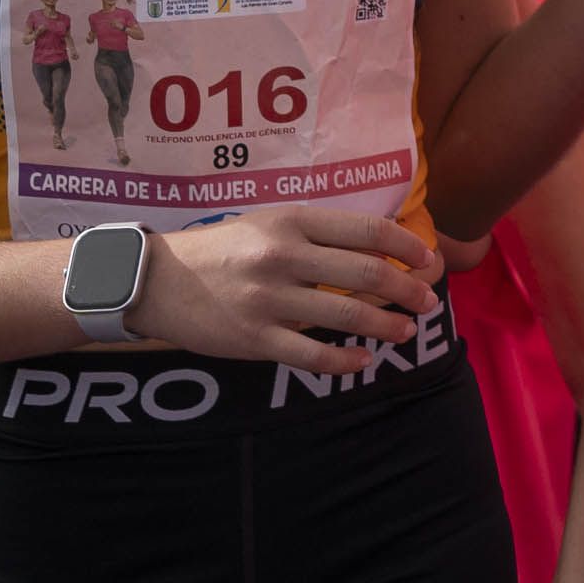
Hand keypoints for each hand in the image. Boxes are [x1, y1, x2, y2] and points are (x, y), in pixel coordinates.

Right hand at [129, 204, 443, 370]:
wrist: (154, 281)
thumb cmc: (223, 249)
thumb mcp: (270, 224)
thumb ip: (319, 234)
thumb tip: (382, 249)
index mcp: (292, 221)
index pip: (368, 231)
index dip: (408, 246)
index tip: (429, 261)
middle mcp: (283, 256)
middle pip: (367, 273)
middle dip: (408, 290)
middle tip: (429, 301)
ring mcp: (268, 299)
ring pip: (346, 315)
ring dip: (386, 326)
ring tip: (405, 332)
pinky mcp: (253, 337)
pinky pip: (310, 354)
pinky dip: (343, 360)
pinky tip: (362, 361)